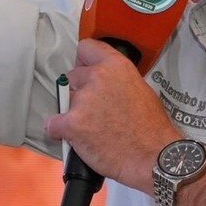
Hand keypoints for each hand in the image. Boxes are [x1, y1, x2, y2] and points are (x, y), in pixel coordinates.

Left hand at [43, 39, 177, 191]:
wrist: (154, 157)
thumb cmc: (152, 128)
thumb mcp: (141, 90)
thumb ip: (118, 81)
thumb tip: (105, 83)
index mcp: (116, 66)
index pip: (86, 48)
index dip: (84, 62)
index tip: (87, 74)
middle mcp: (97, 77)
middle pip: (72, 77)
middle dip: (79, 92)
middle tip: (94, 111)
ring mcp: (83, 100)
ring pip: (64, 101)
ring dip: (73, 114)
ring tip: (91, 130)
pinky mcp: (72, 124)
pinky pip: (52, 125)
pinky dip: (59, 133)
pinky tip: (75, 139)